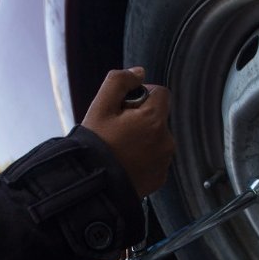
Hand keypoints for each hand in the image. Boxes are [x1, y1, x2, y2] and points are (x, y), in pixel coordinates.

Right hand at [81, 67, 173, 197]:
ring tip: (118, 148)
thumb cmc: (95, 147)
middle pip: (158, 117)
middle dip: (140, 118)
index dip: (141, 94)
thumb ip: (120, 81)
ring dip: (142, 138)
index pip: (160, 92)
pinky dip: (143, 158)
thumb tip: (139, 72)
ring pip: (157, 138)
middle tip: (116, 130)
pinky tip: (124, 162)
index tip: (123, 107)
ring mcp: (164, 161)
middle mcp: (166, 140)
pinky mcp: (160, 178)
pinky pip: (155, 159)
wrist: (92, 187)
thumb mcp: (100, 107)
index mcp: (155, 120)